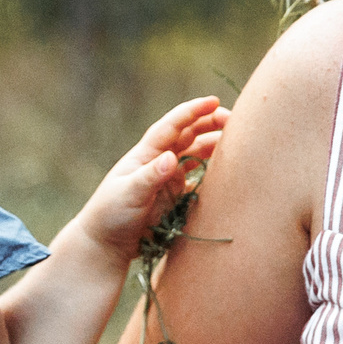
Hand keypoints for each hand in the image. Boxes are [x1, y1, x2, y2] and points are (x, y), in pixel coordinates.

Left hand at [64, 96, 228, 269]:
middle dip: (209, 123)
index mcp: (146, 154)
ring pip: (196, 152)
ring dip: (214, 143)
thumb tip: (172, 158)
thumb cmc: (110, 214)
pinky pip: (198, 177)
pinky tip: (227, 167)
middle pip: (188, 134)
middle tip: (233, 119)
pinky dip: (212, 170)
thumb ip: (150, 176)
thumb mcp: (129, 194)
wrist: (106, 242)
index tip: (213, 101)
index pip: (172, 126)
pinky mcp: (174, 195)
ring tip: (236, 140)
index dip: (192, 111)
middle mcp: (159, 161)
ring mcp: (168, 177)